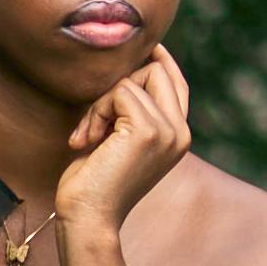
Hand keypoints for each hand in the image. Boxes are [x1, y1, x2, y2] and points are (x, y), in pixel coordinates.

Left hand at [60, 46, 194, 234]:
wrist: (88, 218)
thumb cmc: (93, 182)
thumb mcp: (116, 139)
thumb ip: (129, 111)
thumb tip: (126, 68)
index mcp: (177, 136)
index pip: (176, 83)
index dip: (159, 60)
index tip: (141, 47)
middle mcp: (181, 132)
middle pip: (157, 71)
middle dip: (117, 86)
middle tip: (93, 122)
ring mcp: (168, 131)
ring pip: (133, 78)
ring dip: (99, 103)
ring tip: (87, 137)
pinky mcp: (148, 130)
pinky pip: (119, 91)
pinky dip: (95, 110)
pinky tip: (86, 140)